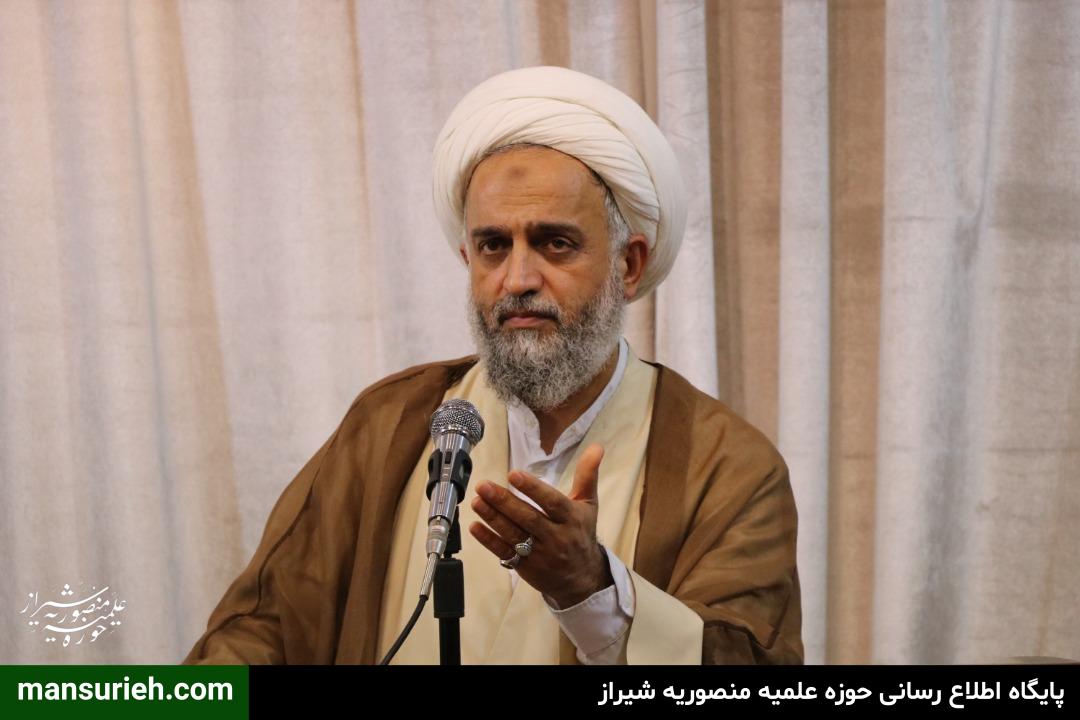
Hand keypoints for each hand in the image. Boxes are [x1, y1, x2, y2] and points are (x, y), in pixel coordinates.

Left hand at [468, 443, 612, 607]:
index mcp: (571, 518)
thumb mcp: (588, 504)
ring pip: (514, 535)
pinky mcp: (526, 568)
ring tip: (476, 501)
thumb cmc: (581, 533)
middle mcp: (556, 537)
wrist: (582, 578)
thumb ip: (587, 475)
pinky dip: (489, 541)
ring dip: (493, 518)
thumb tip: (596, 447)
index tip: (513, 474)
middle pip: (528, 519)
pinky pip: (505, 553)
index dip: (533, 489)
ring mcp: (540, 554)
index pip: (552, 502)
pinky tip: (475, 526)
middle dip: (504, 502)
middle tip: (483, 486)